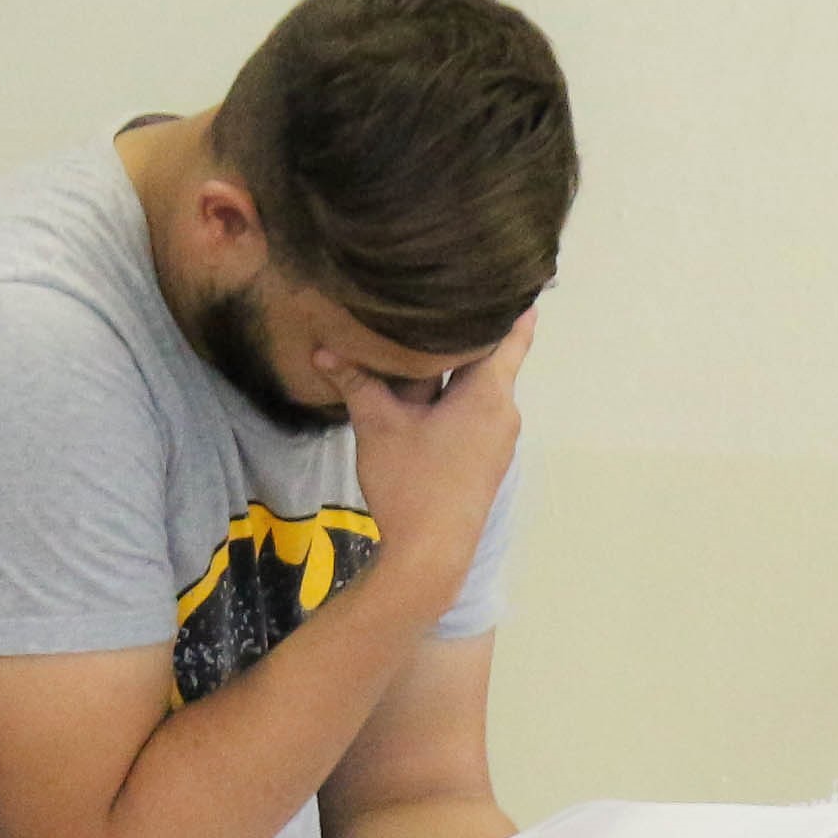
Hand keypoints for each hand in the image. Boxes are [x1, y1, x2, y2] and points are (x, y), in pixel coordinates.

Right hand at [337, 311, 533, 586]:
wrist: (430, 558)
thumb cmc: (411, 485)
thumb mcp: (378, 427)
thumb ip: (356, 384)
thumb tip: (324, 350)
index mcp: (489, 392)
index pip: (510, 334)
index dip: (510, 306)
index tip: (513, 279)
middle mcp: (504, 411)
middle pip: (489, 359)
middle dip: (465, 336)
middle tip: (447, 301)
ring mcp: (499, 439)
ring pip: (479, 389)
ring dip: (455, 371)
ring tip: (427, 341)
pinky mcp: (486, 461)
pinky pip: (475, 414)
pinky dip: (455, 398)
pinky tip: (426, 395)